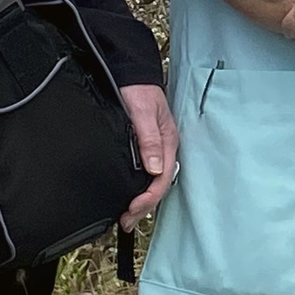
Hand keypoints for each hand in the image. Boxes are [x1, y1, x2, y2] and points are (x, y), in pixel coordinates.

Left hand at [120, 81, 178, 225]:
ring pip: (152, 181)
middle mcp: (163, 148)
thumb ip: (148, 139)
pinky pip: (145, 173)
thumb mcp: (142, 112)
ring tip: (127, 217)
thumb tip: (154, 168)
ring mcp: (154, 148)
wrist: (129, 73)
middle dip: (144, 206)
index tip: (133, 208)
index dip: (148, 197)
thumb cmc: (137, 89)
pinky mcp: (144, 147)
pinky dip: (138, 188)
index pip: (162, 178)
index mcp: (167, 141)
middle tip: (126, 222)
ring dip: (141, 201)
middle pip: (158, 184)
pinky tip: (128, 195)